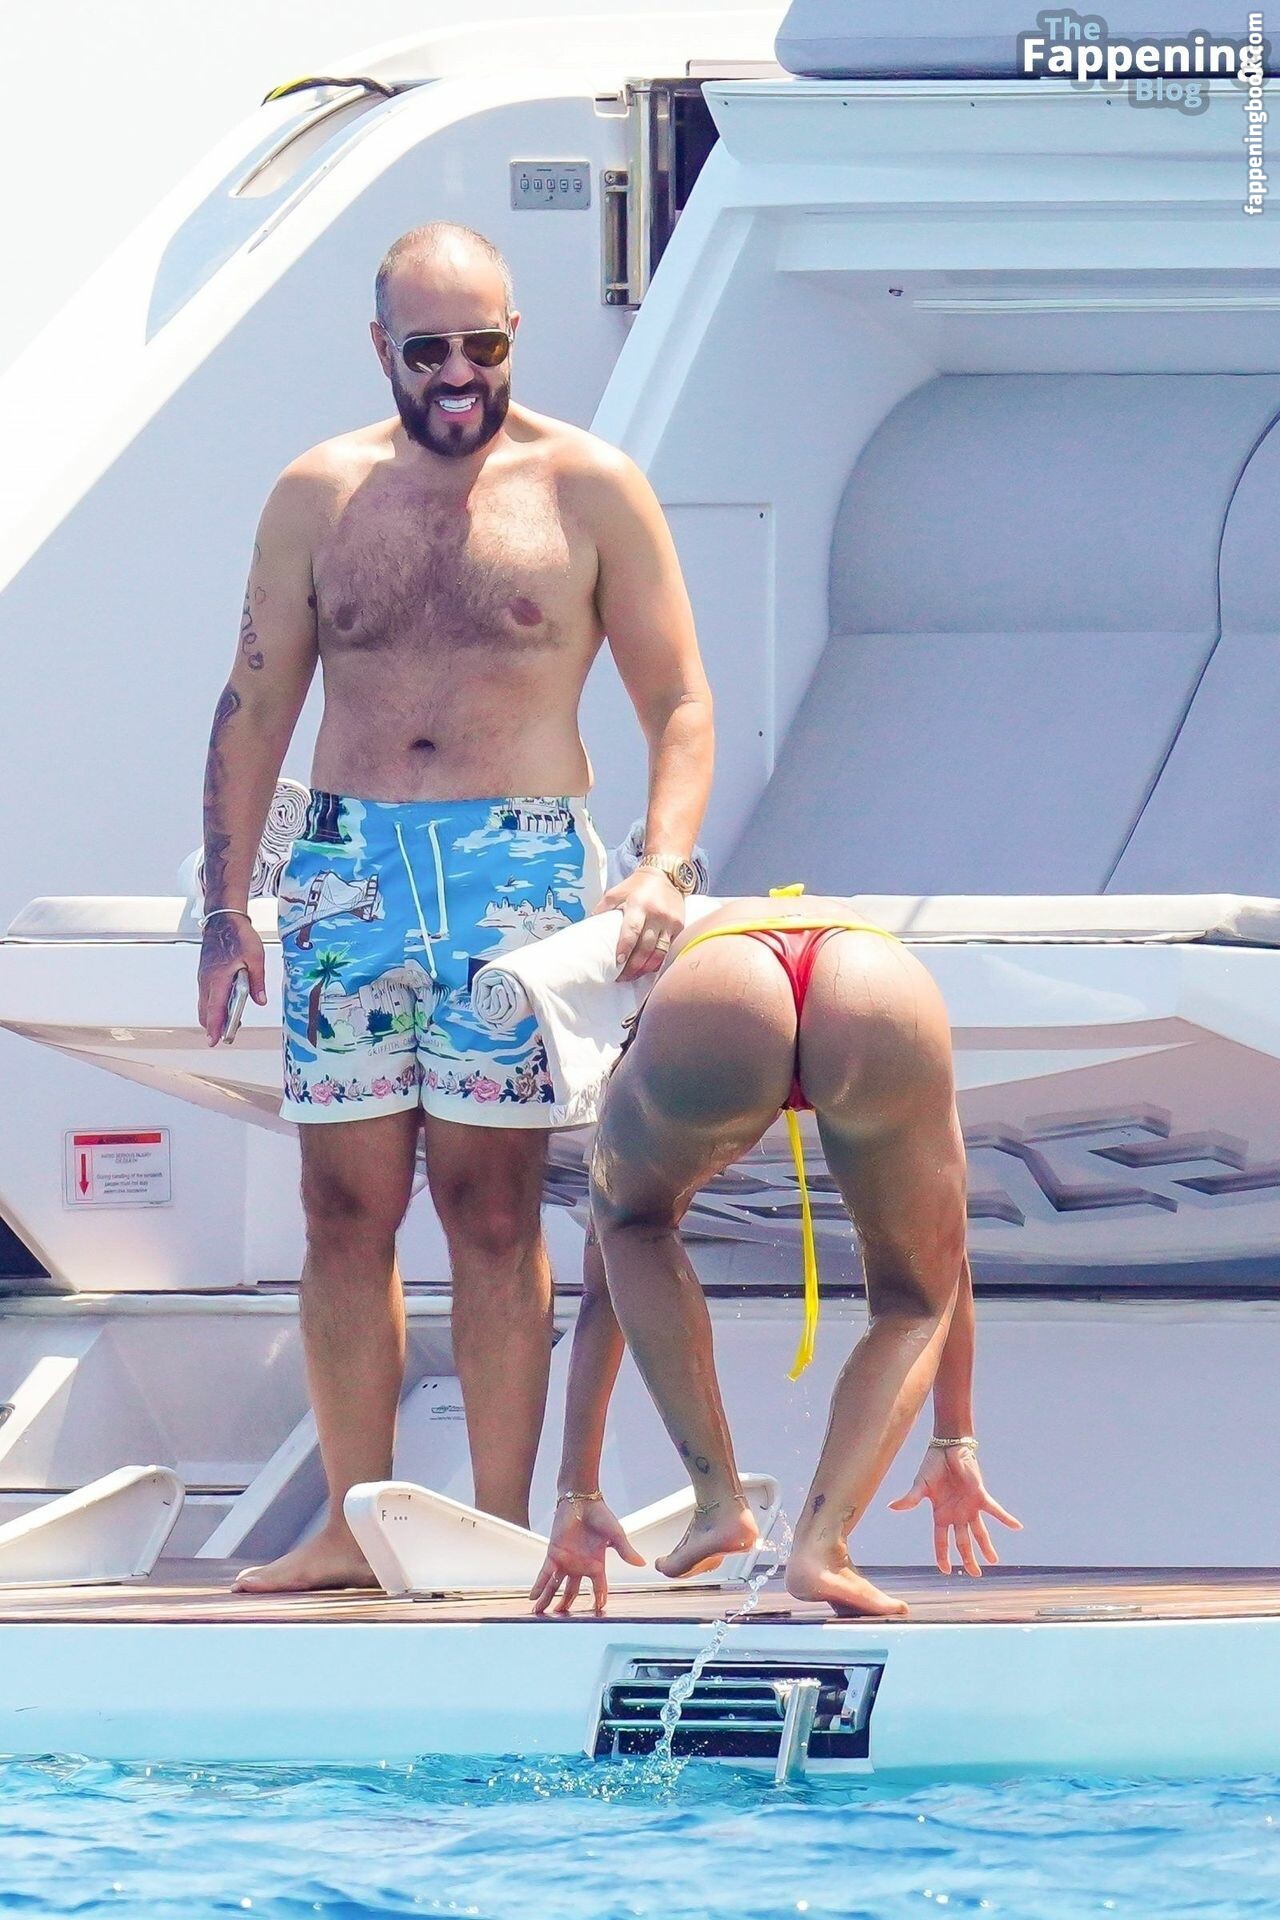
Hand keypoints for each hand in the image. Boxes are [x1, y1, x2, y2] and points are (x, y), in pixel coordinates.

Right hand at [197, 914, 266, 1044]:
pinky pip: (206, 995)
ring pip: (204, 1004)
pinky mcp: (205, 974)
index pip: (214, 1009)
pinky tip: (226, 1006)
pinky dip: (213, 1005)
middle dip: (214, 1026)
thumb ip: (257, 981)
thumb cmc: (238, 936)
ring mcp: (204, 977)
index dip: (215, 1027)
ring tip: (231, 1023)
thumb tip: (260, 1001)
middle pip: (205, 1011)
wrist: (223, 919)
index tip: (215, 1041)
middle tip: (227, 1035)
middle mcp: (206, 980)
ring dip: (214, 1015)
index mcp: (218, 978)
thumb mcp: (255, 958)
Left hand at [529, 1497, 644, 1615]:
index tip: (599, 1612)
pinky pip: (545, 1574)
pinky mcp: (553, 1554)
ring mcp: (566, 1561)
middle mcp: (580, 1566)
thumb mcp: (615, 1534)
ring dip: (549, 1600)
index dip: (598, 1599)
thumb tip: (641, 1563)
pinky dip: (538, 1586)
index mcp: (596, 1564)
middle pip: (572, 1591)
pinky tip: (533, 1598)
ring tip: (542, 1614)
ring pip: (556, 1586)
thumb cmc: (600, 1515)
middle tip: (563, 1620)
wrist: (582, 1500)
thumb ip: (625, 1550)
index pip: (598, 1587)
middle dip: (567, 1605)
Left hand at [593, 868, 684, 981]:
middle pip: (646, 947)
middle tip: (622, 977)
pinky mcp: (680, 926)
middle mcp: (656, 914)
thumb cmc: (635, 886)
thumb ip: (602, 909)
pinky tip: (649, 968)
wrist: (665, 875)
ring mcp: (670, 921)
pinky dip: (659, 961)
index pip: (632, 931)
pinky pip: (669, 949)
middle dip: (634, 966)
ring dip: (646, 968)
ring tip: (634, 976)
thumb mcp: (615, 892)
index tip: (618, 963)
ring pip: (659, 952)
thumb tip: (588, 929)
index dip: (625, 948)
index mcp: (638, 904)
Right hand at [888, 1446, 1021, 1576]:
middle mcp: (956, 1514)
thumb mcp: (920, 1484)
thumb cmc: (933, 1465)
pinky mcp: (980, 1496)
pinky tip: (1016, 1526)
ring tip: (993, 1560)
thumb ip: (911, 1498)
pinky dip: (1006, 1519)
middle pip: (963, 1542)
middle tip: (975, 1574)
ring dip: (987, 1546)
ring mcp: (969, 1507)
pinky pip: (995, 1510)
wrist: (947, 1447)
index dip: (943, 1556)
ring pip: (979, 1532)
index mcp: (940, 1514)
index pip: (941, 1541)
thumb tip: (892, 1507)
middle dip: (968, 1559)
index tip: (946, 1570)